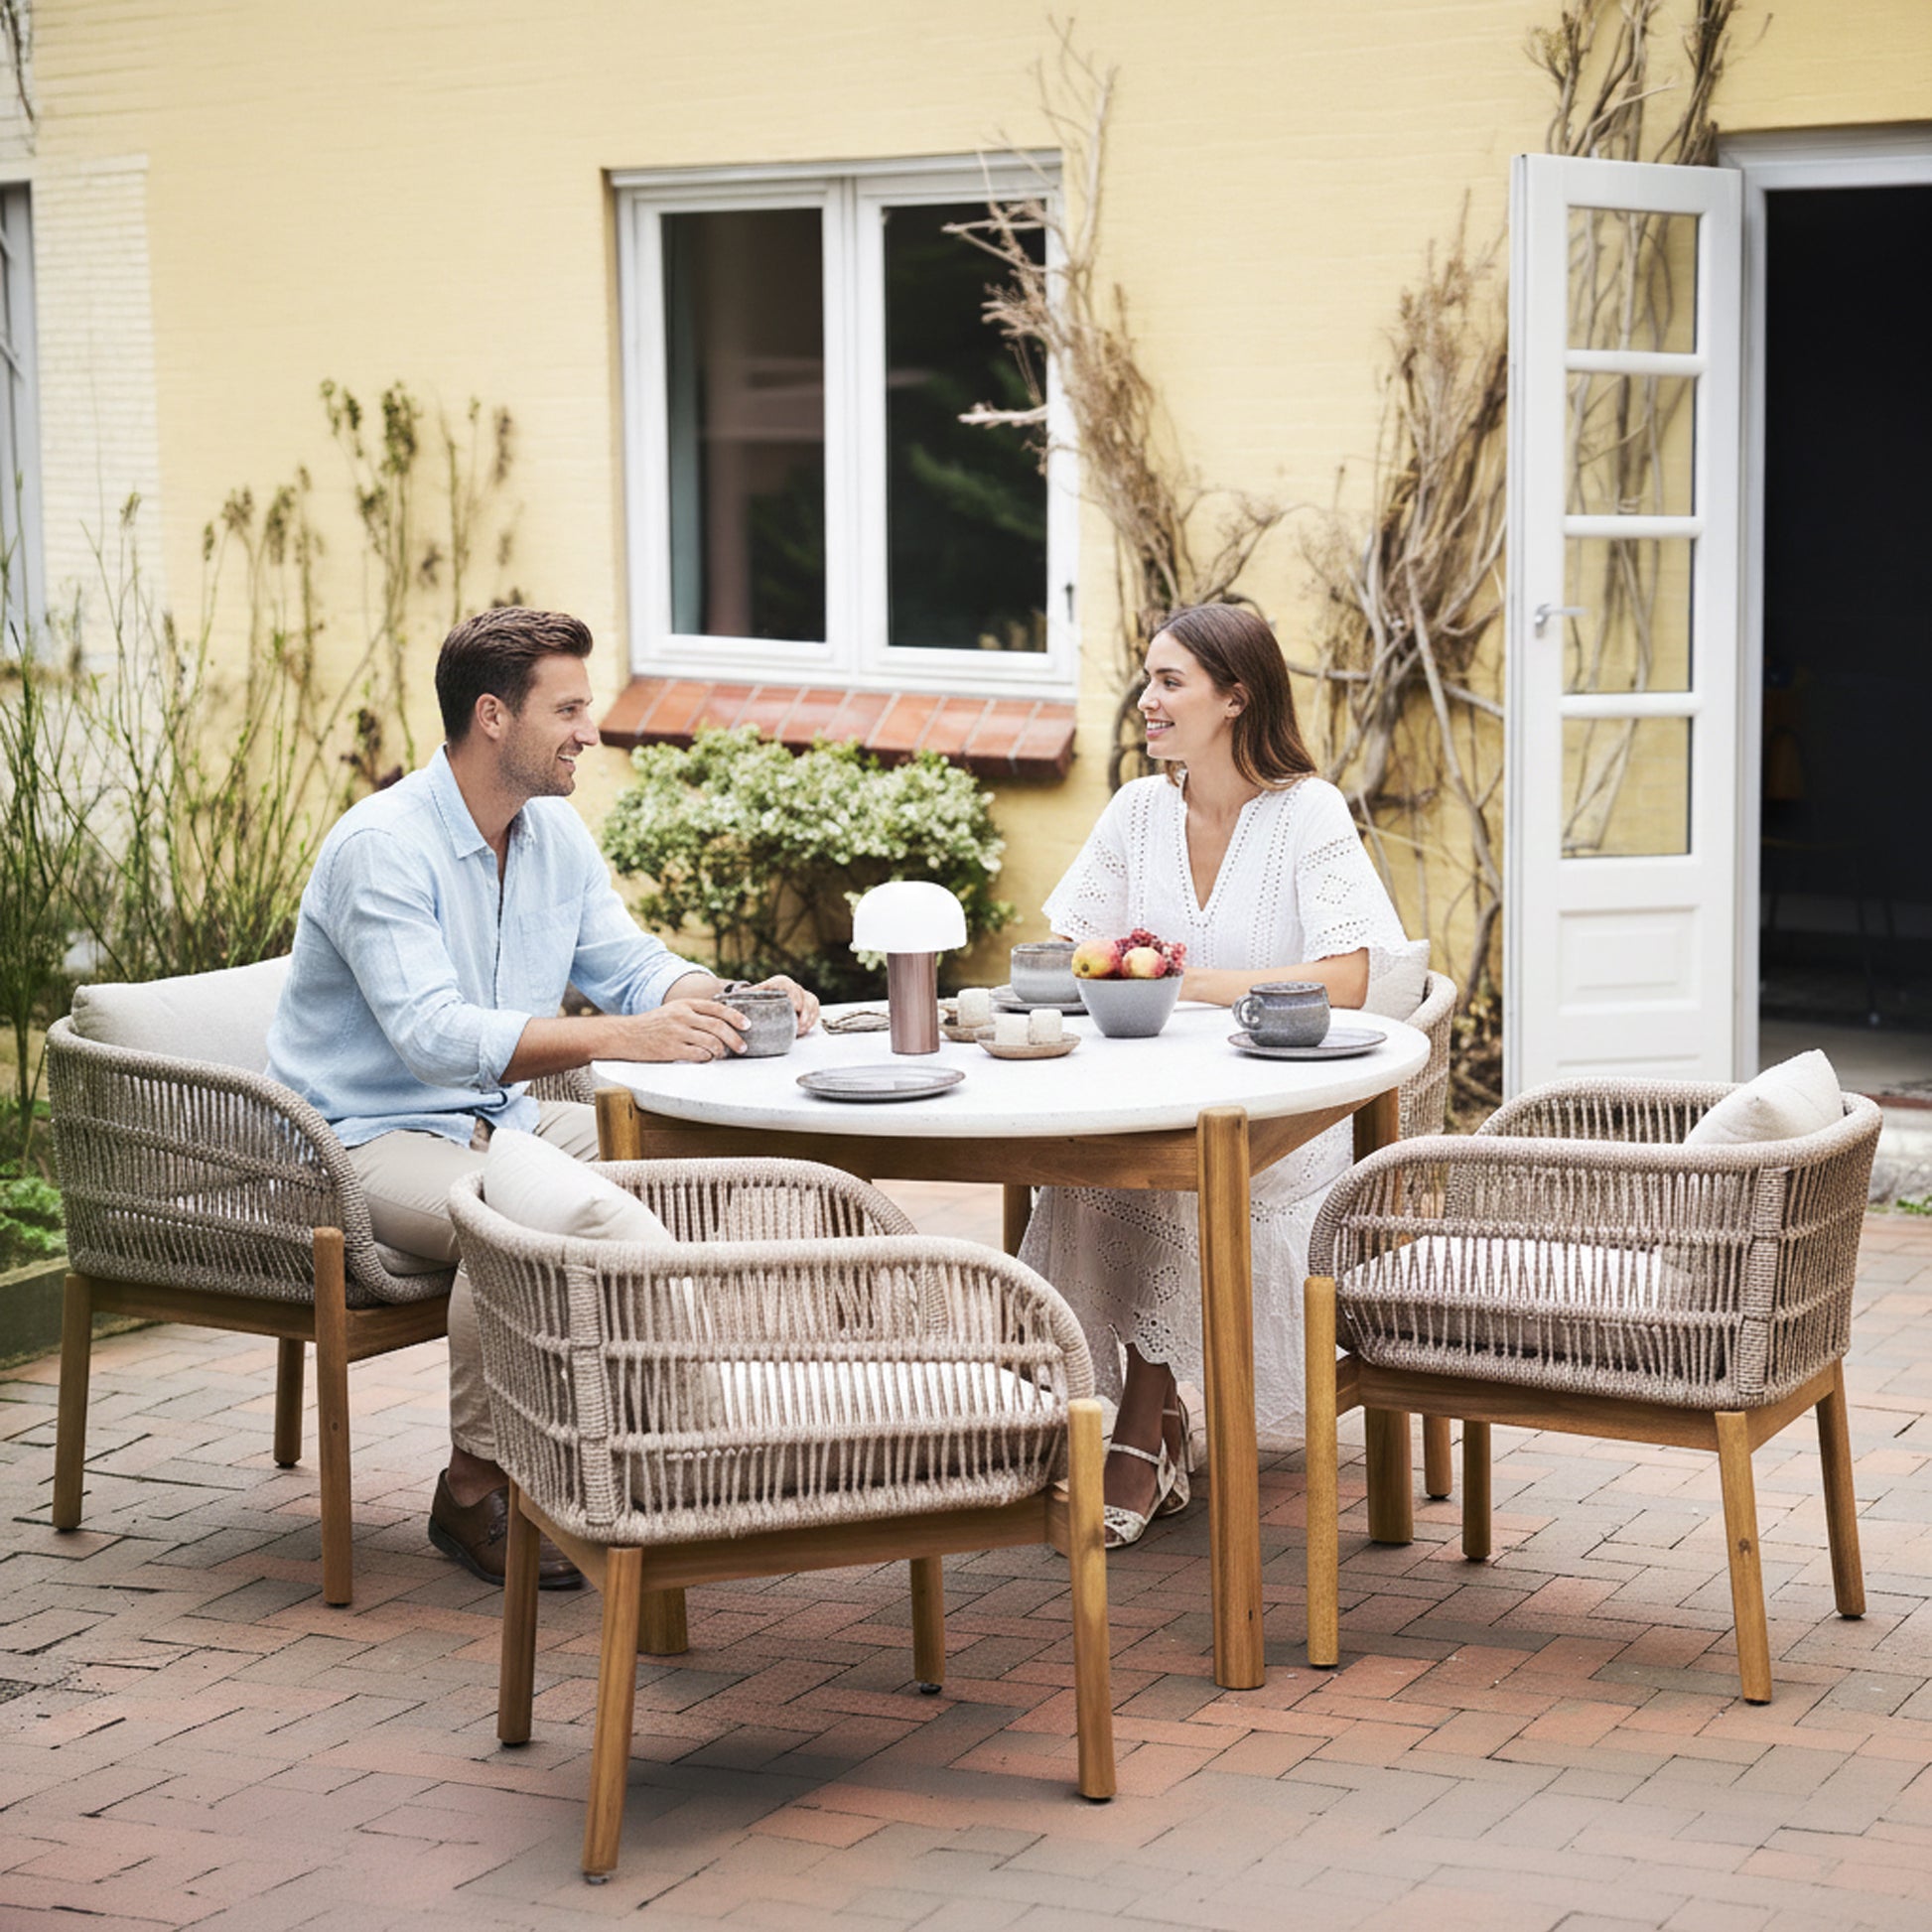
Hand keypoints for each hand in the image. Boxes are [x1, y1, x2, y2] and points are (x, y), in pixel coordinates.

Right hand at [610, 1000, 748, 1062]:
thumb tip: (723, 1022)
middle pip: (718, 1026)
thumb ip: (695, 1013)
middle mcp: (683, 1016)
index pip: (717, 1008)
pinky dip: (708, 1057)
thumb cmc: (653, 1024)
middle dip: (735, 1038)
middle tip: (743, 1047)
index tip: (747, 1025)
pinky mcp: (671, 1049)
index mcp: (685, 1004)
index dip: (735, 1017)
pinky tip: (707, 1058)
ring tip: (723, 1055)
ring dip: (722, 1051)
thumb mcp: (674, 1010)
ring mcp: (677, 1033)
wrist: (626, 1035)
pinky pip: (698, 1055)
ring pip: (711, 1042)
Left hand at [750, 974, 819, 1035]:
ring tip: (801, 1029)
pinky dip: (812, 1020)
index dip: (795, 995)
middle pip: (805, 996)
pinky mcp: (808, 1006)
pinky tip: (804, 1029)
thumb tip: (737, 995)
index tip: (795, 1006)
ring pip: (812, 1002)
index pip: (790, 985)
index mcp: (780, 983)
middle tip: (799, 1024)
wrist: (765, 1001)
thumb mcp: (752, 995)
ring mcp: (802, 997)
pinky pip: (816, 1010)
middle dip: (805, 1011)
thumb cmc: (758, 998)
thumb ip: (746, 994)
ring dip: (809, 1017)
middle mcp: (793, 988)